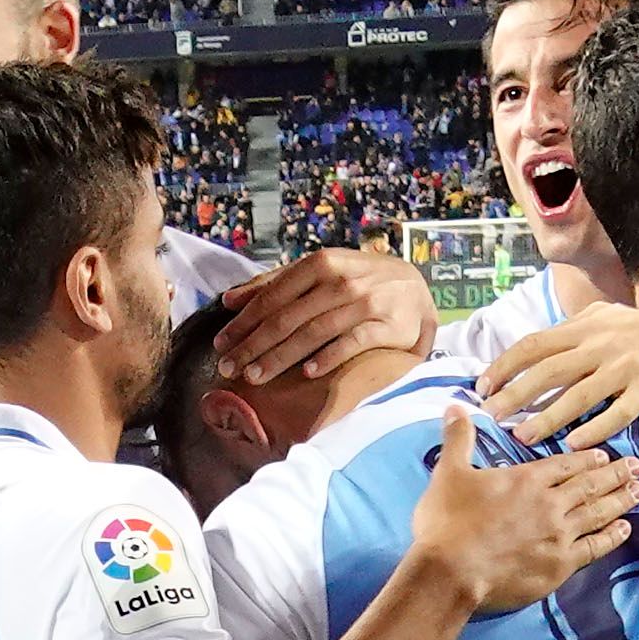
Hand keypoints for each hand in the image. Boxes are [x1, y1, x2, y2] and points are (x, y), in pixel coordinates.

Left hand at [206, 243, 434, 386]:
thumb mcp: (322, 272)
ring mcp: (367, 302)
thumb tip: (230, 300)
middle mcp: (343, 279)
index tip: (221, 344)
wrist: (417, 290)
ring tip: (255, 376)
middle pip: (288, 316)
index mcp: (322, 263)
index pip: (274, 294)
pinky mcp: (388, 326)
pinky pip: (352, 342)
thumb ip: (278, 283)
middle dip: (254, 344)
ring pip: (314, 331)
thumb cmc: (360, 282)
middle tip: (228, 368)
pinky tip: (306, 373)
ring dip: (281, 356)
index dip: (245, 321)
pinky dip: (328, 357)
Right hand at [403, 411, 638, 613]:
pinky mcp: (560, 566)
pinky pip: (595, 547)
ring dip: (620, 499)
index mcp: (527, 479)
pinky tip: (625, 529)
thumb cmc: (446, 522)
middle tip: (638, 466)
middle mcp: (550, 504)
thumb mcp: (448, 472)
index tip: (606, 454)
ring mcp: (559, 535)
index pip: (565, 464)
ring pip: (598, 512)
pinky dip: (612, 537)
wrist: (450, 572)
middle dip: (615, 474)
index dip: (587, 458)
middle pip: (589, 485)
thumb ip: (458, 438)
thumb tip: (454, 405)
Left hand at [476, 304, 638, 448]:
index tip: (482, 386)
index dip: (505, 365)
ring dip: (547, 418)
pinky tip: (573, 444)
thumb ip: (572, 327)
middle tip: (492, 416)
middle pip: (548, 370)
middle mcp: (602, 345)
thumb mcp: (608, 317)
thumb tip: (535, 343)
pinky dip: (593, 428)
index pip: (534, 344)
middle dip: (515, 394)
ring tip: (522, 437)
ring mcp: (626, 367)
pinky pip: (616, 413)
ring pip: (578, 395)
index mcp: (586, 327)